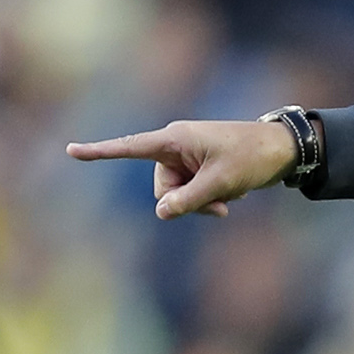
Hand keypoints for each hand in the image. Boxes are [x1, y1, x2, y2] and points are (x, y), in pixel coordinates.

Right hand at [66, 120, 299, 219]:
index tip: (70, 150)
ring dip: (202, 203)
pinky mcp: (198, 168)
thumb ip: (189, 199)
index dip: (100, 152)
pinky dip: (210, 199)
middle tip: (220, 201)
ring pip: (177, 196)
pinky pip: (192, 194)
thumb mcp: (221, 182)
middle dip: (187, 201)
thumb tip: (161, 213)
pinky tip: (233, 192)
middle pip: (162, 189)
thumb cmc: (253, 158)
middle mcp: (175, 146)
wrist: (283, 150)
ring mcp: (187, 158)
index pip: (130, 147)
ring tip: (230, 195)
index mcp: (175, 140)